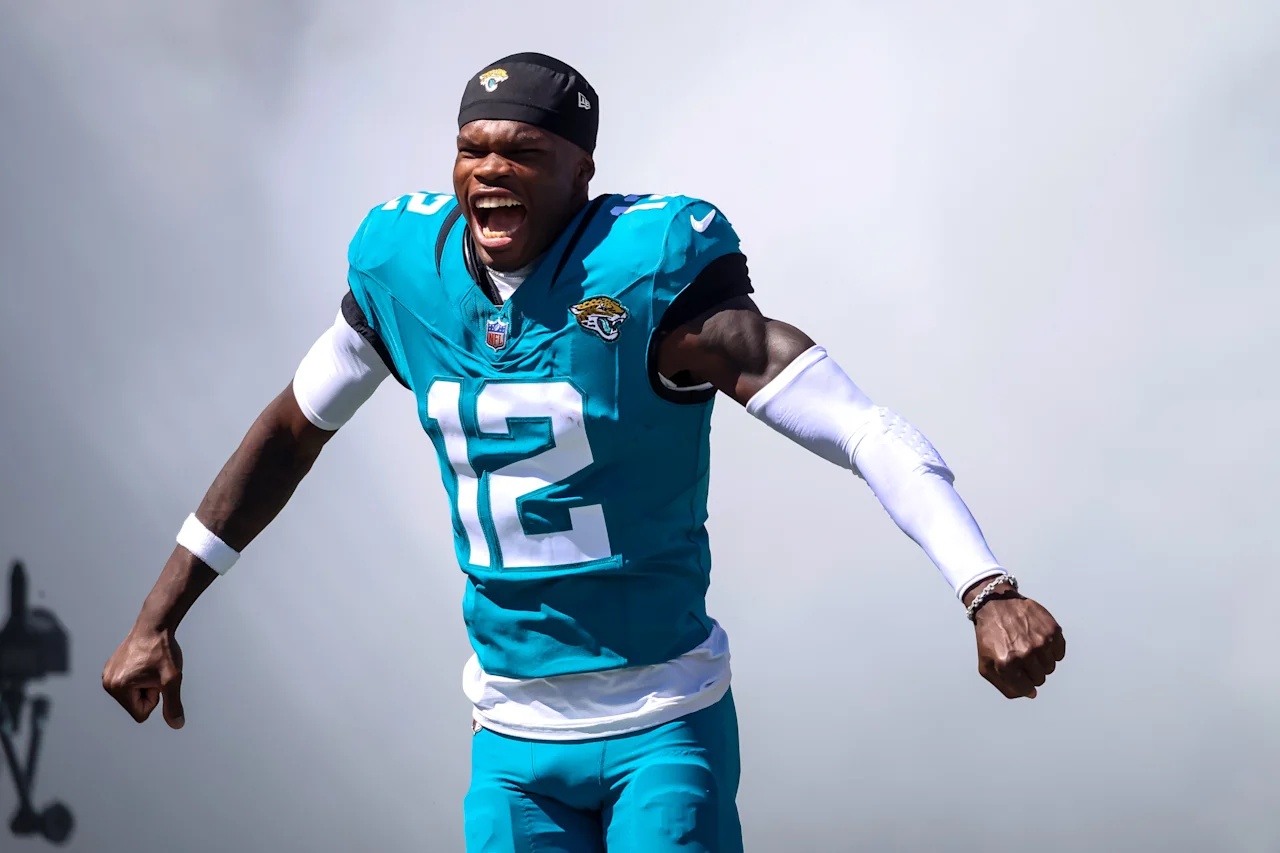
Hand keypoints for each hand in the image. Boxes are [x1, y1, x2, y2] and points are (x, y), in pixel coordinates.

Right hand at [102, 624, 185, 727]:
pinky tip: (143, 661)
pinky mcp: (111, 668)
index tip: (156, 679)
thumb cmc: (162, 651)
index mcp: (117, 688)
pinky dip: (140, 677)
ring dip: (145, 684)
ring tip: (148, 665)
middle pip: (135, 705)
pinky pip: (129, 684)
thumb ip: (173, 705)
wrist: (155, 625)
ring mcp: (108, 675)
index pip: (140, 714)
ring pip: (132, 695)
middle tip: (153, 670)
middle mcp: (107, 682)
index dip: (154, 699)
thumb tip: (177, 725)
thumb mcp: (171, 680)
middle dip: (148, 691)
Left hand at [963, 580, 1064, 698]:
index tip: (1020, 674)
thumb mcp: (986, 664)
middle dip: (1031, 672)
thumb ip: (1005, 686)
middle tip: (1021, 657)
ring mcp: (1040, 641)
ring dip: (1041, 661)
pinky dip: (1052, 650)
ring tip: (1028, 647)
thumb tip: (1031, 694)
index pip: (1027, 688)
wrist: (995, 603)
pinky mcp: (1052, 630)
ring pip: (1051, 667)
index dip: (1024, 684)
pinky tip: (1038, 640)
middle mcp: (1025, 653)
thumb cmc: (989, 635)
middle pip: (1040, 679)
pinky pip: (1059, 653)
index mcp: (1006, 664)